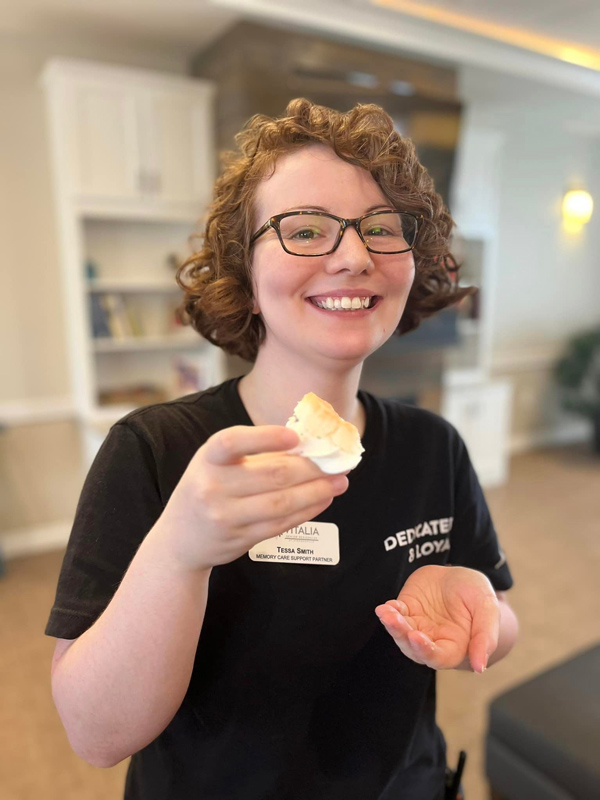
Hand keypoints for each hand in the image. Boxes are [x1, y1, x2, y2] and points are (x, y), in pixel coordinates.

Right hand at [155, 425, 348, 571]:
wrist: (179, 539)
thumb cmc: (207, 489)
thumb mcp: (216, 464)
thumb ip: (254, 455)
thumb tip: (309, 446)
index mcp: (208, 458)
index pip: (232, 442)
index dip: (265, 437)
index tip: (295, 437)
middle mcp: (212, 487)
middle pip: (272, 475)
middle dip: (311, 468)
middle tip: (338, 462)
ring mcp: (225, 516)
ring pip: (281, 503)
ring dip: (316, 491)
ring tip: (339, 482)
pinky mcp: (239, 540)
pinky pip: (280, 524)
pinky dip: (306, 511)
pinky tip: (322, 500)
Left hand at [375, 565, 499, 672]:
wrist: (460, 575)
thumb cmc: (476, 594)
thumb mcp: (488, 608)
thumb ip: (485, 637)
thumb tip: (480, 668)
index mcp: (455, 646)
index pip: (438, 657)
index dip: (426, 651)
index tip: (416, 637)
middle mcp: (433, 640)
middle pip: (414, 648)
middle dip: (403, 636)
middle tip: (395, 621)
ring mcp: (418, 625)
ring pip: (401, 634)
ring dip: (392, 625)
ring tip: (386, 613)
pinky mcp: (407, 609)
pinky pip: (395, 615)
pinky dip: (389, 612)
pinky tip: (386, 607)